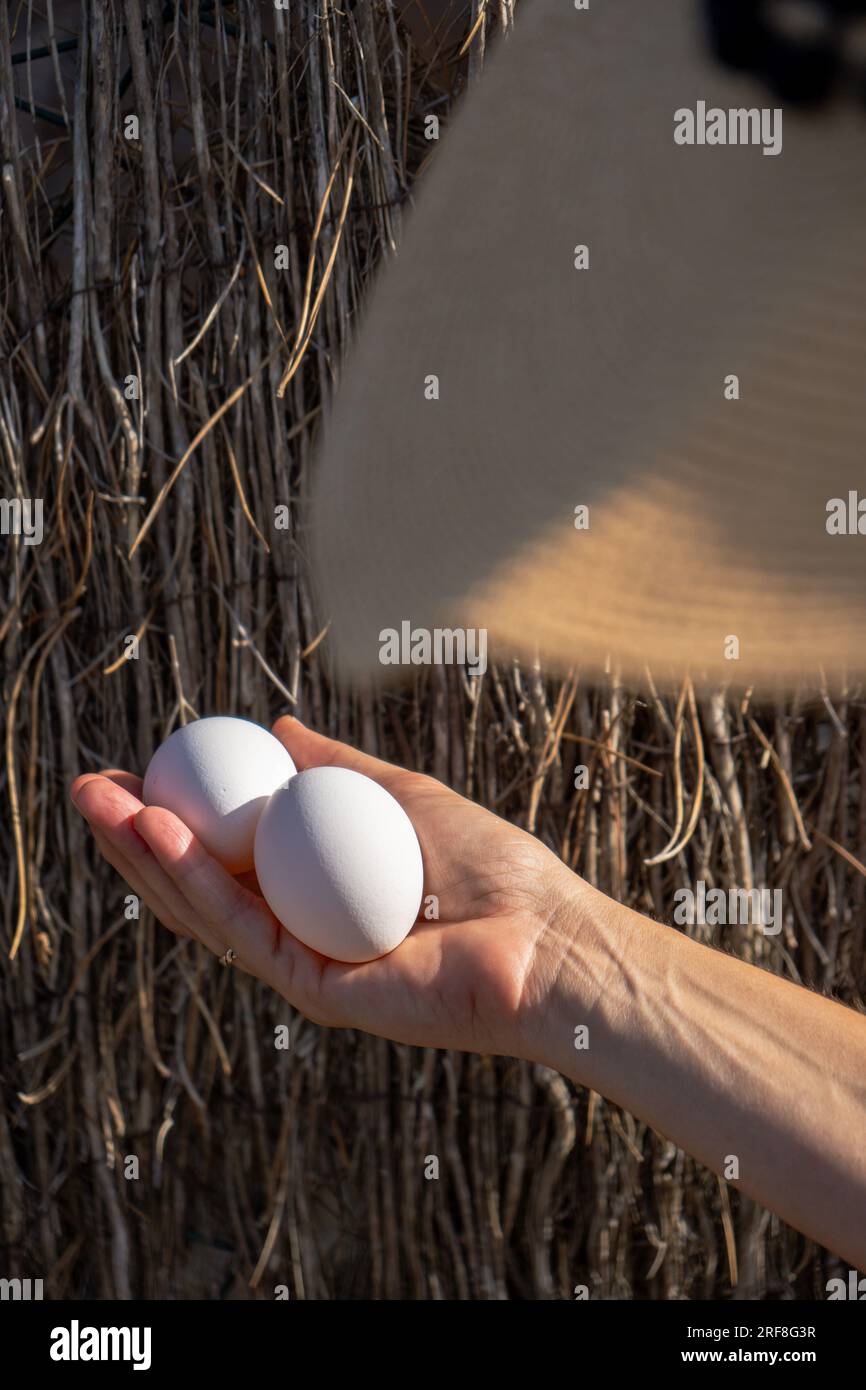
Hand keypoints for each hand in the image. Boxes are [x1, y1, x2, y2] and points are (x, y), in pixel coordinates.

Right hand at [70, 716, 574, 1057]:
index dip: (173, 813)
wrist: (545, 935)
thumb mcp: (402, 795)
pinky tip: (161, 830)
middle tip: (89, 786)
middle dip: (136, 836)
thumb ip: (339, 769)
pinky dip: (198, 877)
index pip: (226, 852)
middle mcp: (299, 928)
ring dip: (146, 854)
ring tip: (103, 800)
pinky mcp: (315, 990)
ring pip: (204, 908)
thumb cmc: (492, 866)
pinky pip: (243, 927)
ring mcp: (302, 962)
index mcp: (314, 889)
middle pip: (197, 883)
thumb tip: (280, 728)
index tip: (136, 767)